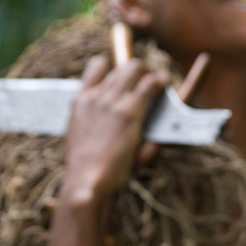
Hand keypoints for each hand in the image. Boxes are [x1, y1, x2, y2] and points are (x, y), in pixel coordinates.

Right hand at [61, 55, 170, 201]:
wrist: (86, 178)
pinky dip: (161, 81)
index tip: (124, 78)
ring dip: (151, 74)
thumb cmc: (85, 166)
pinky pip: (150, 84)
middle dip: (138, 71)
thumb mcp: (78, 135)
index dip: (114, 68)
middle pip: (122, 67)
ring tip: (161, 83)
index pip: (97, 66)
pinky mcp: (130, 110)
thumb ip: (90, 120)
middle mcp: (96, 95)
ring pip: (136, 69)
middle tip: (149, 83)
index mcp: (80, 101)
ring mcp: (113, 101)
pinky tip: (167, 83)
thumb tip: (102, 120)